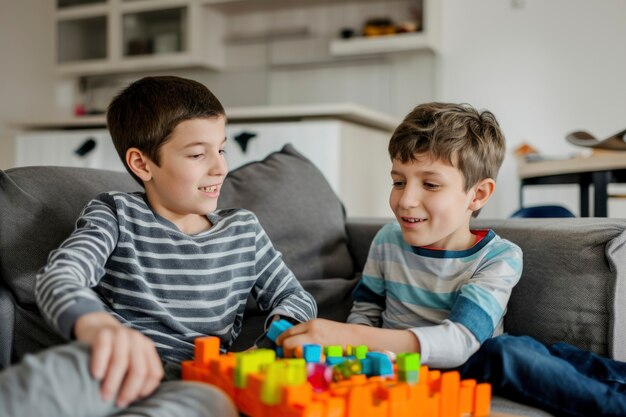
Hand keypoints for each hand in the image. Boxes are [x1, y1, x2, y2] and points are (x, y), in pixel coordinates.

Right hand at [74, 312, 163, 407]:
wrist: (96, 327)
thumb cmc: (114, 350)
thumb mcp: (131, 359)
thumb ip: (137, 372)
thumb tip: (136, 398)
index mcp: (147, 348)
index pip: (154, 372)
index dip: (145, 389)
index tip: (134, 399)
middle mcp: (137, 340)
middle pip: (139, 370)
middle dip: (129, 390)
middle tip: (119, 403)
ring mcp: (121, 335)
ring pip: (121, 363)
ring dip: (113, 383)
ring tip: (105, 396)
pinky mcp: (103, 334)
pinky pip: (103, 350)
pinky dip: (100, 365)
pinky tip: (97, 376)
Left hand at [276, 318, 420, 354]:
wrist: (357, 339)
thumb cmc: (339, 335)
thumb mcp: (322, 328)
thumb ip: (309, 332)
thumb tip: (292, 341)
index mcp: (312, 323)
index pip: (289, 331)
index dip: (281, 340)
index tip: (280, 345)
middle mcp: (312, 331)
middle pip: (287, 341)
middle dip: (284, 350)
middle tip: (286, 356)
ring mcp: (316, 343)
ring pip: (293, 351)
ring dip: (292, 357)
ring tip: (296, 361)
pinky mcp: (322, 353)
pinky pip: (305, 360)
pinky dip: (302, 363)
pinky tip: (307, 365)